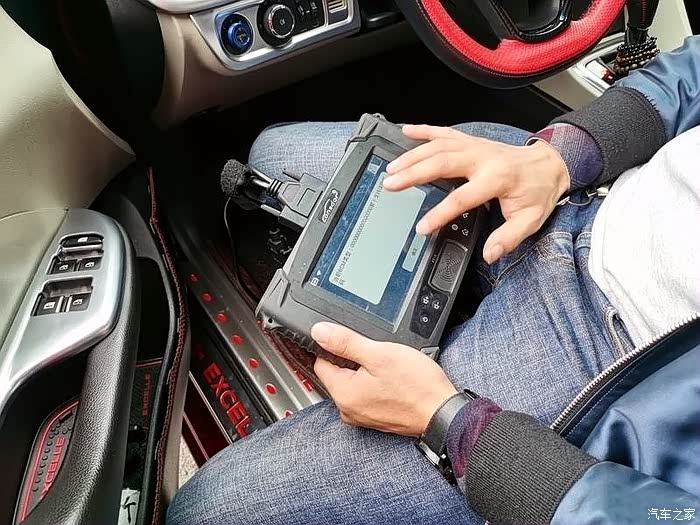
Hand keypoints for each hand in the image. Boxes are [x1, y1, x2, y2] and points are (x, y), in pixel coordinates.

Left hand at [311, 322, 456, 436]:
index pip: (321, 362)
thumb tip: (319, 332)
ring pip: (354, 382)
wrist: (443, 412)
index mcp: (343, 394)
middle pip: (337, 373)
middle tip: (377, 354)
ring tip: (388, 368)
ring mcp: (362, 415)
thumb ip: (346, 342)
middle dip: (353, 359)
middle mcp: (348, 409)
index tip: (354, 341)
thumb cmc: (417, 386)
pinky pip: (367, 393)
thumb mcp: (379, 354)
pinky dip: (376, 383)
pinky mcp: (376, 417)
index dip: (335, 346)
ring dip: (366, 370)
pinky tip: (392, 379)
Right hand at [384, 125, 569, 263]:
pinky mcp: (472, 141)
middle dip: (414, 173)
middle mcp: (483, 158)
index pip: (462, 197)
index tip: (422, 227)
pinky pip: (445, 132)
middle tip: (391, 184)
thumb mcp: (530, 220)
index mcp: (497, 179)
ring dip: (413, 155)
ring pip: (439, 146)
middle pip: (442, 163)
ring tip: (392, 167)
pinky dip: (424, 130)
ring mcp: (476, 147)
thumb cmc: (538, 191)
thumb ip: (509, 237)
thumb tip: (490, 254)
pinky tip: (406, 131)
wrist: (550, 164)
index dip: (440, 213)